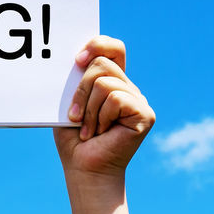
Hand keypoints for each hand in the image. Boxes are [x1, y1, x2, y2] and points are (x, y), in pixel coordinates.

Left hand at [54, 36, 154, 183]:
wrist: (83, 168)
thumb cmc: (73, 137)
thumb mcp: (69, 101)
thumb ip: (76, 79)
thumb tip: (75, 58)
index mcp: (112, 81)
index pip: (113, 48)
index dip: (97, 44)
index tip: (77, 59)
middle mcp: (128, 87)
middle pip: (102, 63)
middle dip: (80, 89)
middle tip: (74, 115)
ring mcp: (139, 100)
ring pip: (105, 82)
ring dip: (88, 108)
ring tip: (88, 129)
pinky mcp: (145, 114)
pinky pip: (115, 99)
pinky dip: (100, 116)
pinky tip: (101, 132)